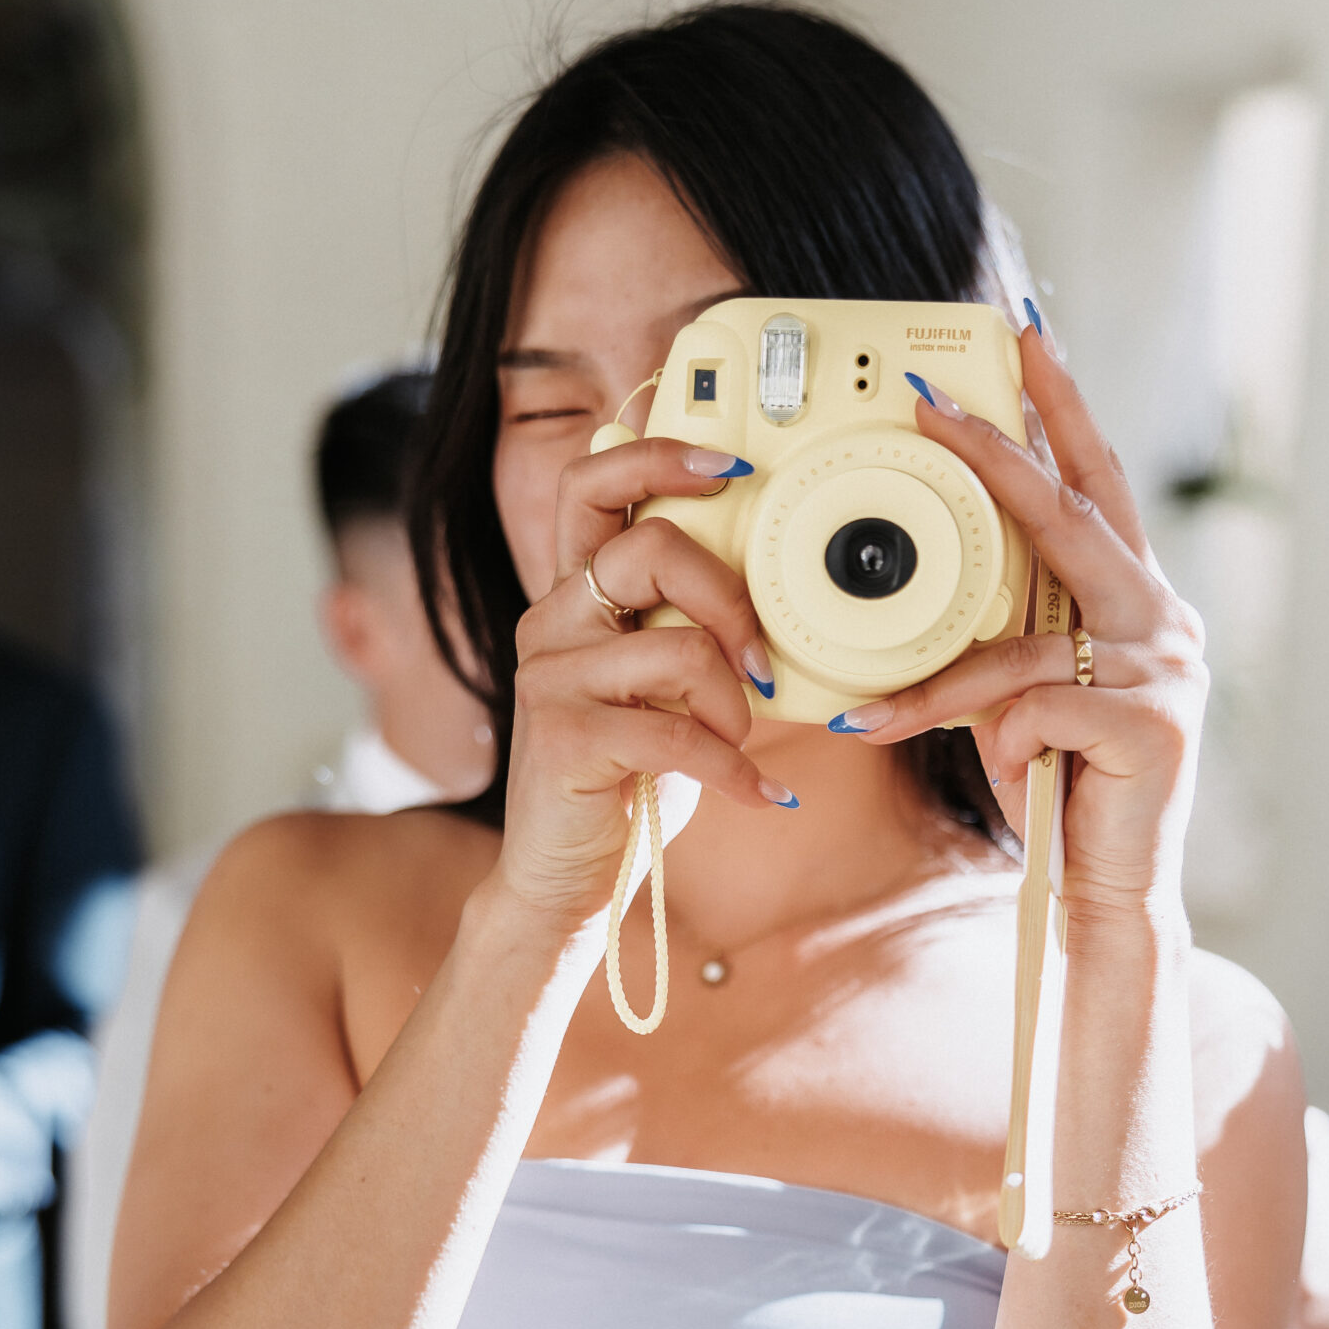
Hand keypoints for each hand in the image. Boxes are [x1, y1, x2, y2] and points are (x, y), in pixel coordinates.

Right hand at [496, 438, 794, 930]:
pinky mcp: (565, 737)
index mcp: (575, 592)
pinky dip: (736, 769)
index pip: (594, 480)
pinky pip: (677, 734)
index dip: (659, 454)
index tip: (732, 466)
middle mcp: (553, 620)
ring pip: (678, 648)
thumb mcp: (666, 686)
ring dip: (733, 703)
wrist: (568, 875)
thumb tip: (776, 570)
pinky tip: (761, 794)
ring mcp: (552, 677)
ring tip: (739, 738)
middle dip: (728, 598)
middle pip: (648, 548)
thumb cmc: (630, 775)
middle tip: (760, 660)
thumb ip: (691, 622)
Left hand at [842, 325, 1207, 921]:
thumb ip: (998, 633)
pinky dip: (1000, 741)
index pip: (1093, 483)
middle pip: (1068, 516)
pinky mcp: (1152, 724)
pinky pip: (1033, 708)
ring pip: (1023, 645)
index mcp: (1131, 600)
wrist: (1105, 890)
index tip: (1021, 339)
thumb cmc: (1055, 787)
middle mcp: (1161, 619)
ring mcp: (1165, 669)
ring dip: (939, 686)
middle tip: (926, 403)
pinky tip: (1013, 772)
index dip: (1058, 410)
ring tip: (878, 718)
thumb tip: (923, 583)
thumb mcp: (1016, 695)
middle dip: (994, 455)